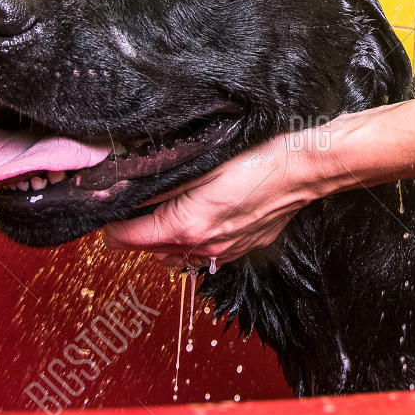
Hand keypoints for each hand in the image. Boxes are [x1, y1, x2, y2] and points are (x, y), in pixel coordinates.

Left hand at [102, 133, 323, 269]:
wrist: (304, 169)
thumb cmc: (258, 157)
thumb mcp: (201, 162)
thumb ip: (160, 181)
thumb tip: (124, 187)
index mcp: (185, 225)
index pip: (126, 239)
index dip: (111, 224)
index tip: (110, 209)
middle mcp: (202, 247)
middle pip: (147, 250)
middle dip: (137, 230)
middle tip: (138, 203)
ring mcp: (224, 252)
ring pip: (175, 256)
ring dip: (164, 239)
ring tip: (167, 211)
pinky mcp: (241, 249)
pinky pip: (204, 255)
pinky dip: (193, 242)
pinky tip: (200, 217)